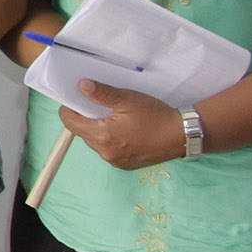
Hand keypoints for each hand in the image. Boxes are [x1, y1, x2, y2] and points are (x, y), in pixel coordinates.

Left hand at [58, 79, 186, 170]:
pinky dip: (110, 141)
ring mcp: (115, 161)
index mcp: (103, 136)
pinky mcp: (125, 165)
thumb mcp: (128, 99)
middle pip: (82, 133)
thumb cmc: (156, 116)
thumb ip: (102, 93)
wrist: (182, 135)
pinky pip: (108, 151)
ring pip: (95, 143)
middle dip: (86, 119)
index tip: (75, 100)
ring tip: (114, 118)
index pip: (70, 123)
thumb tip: (81, 86)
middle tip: (99, 106)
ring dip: (98, 130)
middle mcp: (106, 153)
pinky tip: (123, 131)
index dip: (69, 109)